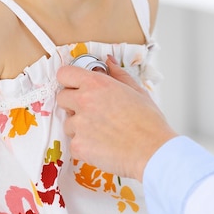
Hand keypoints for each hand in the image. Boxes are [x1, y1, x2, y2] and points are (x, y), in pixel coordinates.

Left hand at [57, 57, 176, 180]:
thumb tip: (109, 61)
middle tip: (91, 111)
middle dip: (72, 103)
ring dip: (79, 127)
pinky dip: (84, 146)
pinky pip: (74, 143)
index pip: (65, 73)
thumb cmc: (148, 123)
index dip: (69, 79)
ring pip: (68, 123)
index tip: (74, 85)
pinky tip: (102, 145)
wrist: (152, 151)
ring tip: (102, 131)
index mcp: (97, 84)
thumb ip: (118, 74)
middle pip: (62, 97)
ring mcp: (79, 124)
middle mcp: (84, 101)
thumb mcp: (137, 90)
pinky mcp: (78, 145)